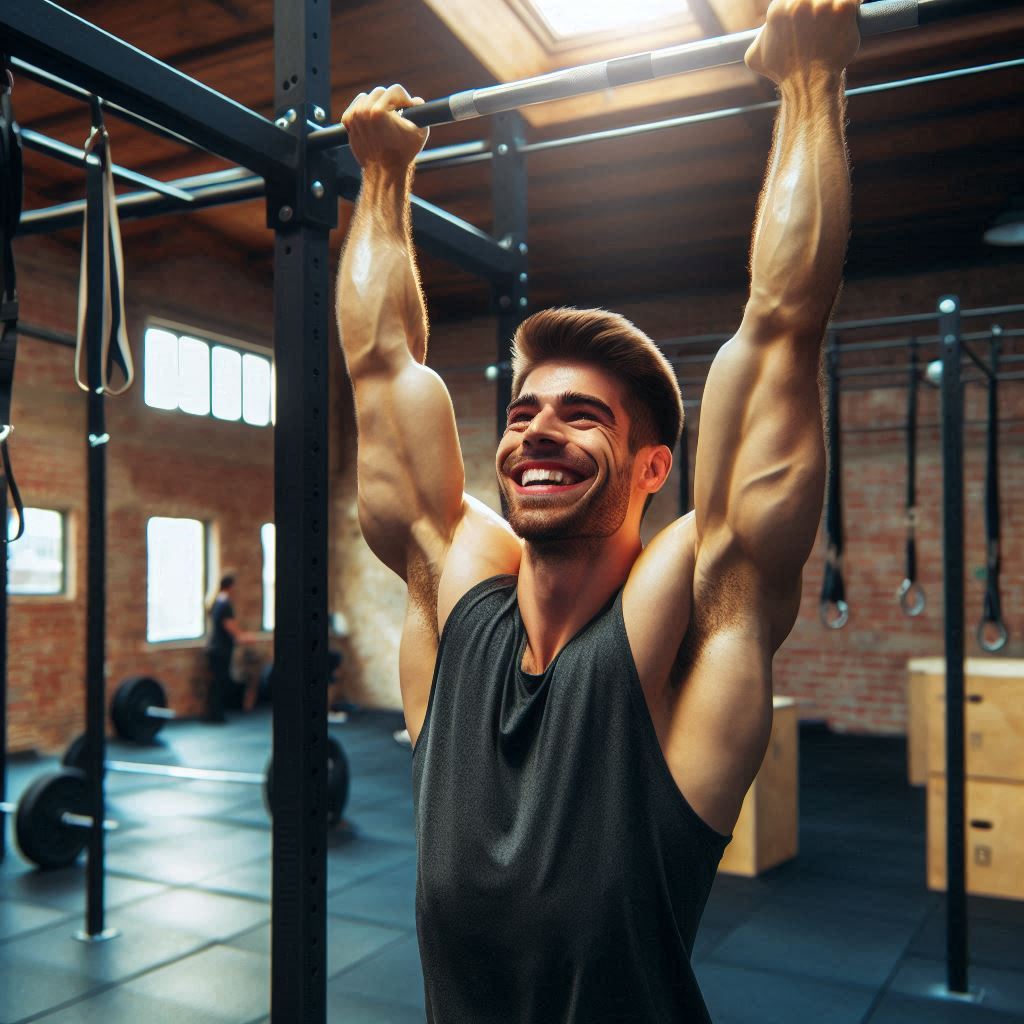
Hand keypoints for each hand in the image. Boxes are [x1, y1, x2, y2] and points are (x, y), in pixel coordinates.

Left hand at [341, 84, 428, 173]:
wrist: (384, 170)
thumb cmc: (402, 153)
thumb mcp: (419, 132)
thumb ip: (421, 110)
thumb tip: (416, 101)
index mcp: (379, 111)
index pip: (395, 90)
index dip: (405, 99)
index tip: (407, 108)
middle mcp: (364, 111)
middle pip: (380, 92)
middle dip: (390, 102)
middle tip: (396, 116)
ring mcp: (354, 116)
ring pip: (367, 97)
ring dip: (376, 104)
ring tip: (384, 118)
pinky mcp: (347, 121)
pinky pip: (356, 105)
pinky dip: (363, 109)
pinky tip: (371, 120)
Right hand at [745, 0, 860, 84]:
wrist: (808, 85)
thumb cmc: (784, 72)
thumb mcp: (756, 57)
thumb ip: (759, 36)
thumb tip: (762, 30)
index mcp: (778, 8)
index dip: (803, 3)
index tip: (808, 14)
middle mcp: (799, 2)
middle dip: (818, 4)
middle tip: (820, 18)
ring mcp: (823, 4)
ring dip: (834, 5)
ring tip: (832, 21)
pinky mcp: (844, 8)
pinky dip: (852, 6)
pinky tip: (847, 17)